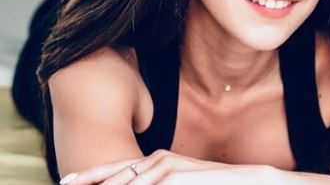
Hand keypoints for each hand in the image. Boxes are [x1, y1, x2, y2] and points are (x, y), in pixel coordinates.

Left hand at [60, 149, 279, 184]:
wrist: (250, 178)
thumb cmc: (215, 184)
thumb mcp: (183, 183)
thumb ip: (163, 184)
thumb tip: (138, 183)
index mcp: (158, 162)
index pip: (118, 169)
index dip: (93, 175)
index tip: (69, 181)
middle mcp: (160, 161)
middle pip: (117, 174)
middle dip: (92, 181)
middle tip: (66, 184)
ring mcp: (170, 168)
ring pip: (129, 182)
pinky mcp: (180, 177)